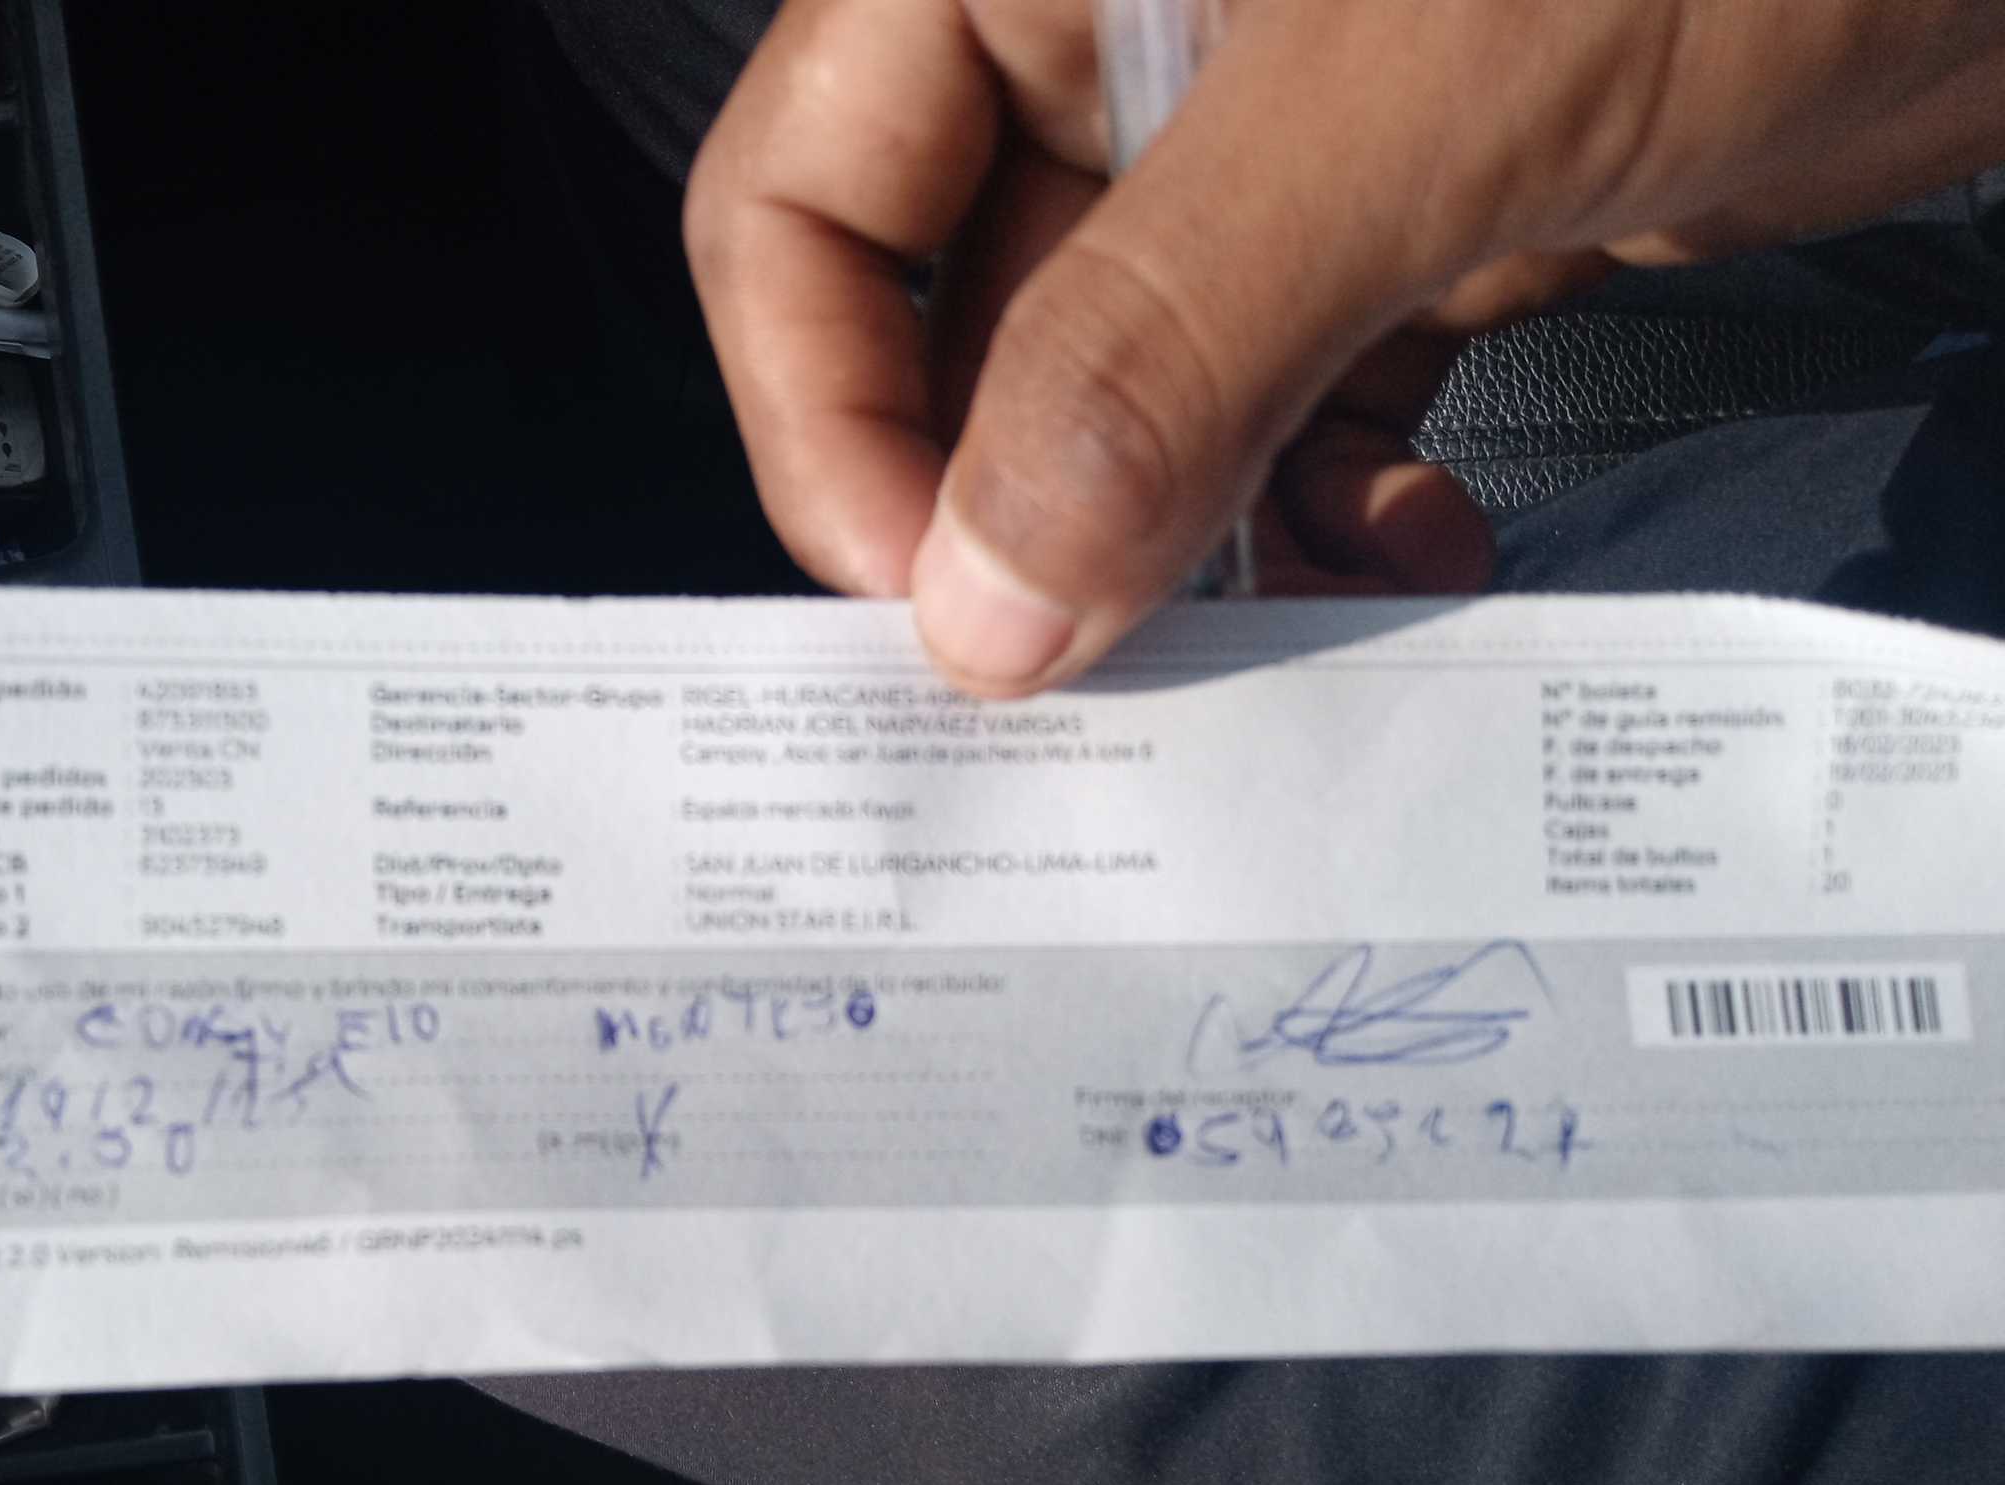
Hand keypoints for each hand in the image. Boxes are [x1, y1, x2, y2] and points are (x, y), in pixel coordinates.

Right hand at [684, 0, 2004, 694]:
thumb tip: (983, 607)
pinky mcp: (1403, 225)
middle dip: (1031, 524)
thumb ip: (1166, 343)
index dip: (827, 420)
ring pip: (1129, 405)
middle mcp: (1112, 43)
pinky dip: (1324, 516)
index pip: (798, 205)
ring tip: (1286, 647)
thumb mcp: (1412, 102)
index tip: (938, 614)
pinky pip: (1286, 415)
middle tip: (1110, 692)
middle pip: (958, 335)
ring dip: (1187, 550)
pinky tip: (1411, 564)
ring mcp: (1261, 144)